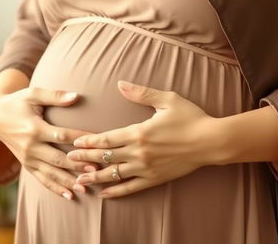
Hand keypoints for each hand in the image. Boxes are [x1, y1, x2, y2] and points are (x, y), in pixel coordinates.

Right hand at [0, 86, 100, 199]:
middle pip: (58, 158)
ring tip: (86, 187)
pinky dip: (55, 188)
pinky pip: (42, 179)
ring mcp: (28, 158)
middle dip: (77, 165)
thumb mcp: (34, 94)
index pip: (62, 136)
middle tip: (96, 169)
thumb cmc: (18, 102)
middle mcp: (31, 147)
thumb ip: (55, 96)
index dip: (80, 139)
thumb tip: (76, 96)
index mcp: (35, 128)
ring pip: (51, 173)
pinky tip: (70, 195)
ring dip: (68, 181)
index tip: (96, 142)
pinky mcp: (26, 165)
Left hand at [66, 80, 216, 198]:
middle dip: (85, 159)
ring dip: (96, 177)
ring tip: (80, 179)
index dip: (89, 142)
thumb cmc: (190, 117)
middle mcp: (139, 153)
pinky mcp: (155, 179)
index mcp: (139, 132)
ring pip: (115, 175)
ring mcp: (147, 168)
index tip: (74, 143)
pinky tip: (105, 194)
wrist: (210, 141)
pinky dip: (117, 191)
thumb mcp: (166, 99)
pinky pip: (132, 187)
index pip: (107, 139)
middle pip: (106, 158)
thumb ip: (141, 93)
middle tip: (67, 160)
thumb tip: (120, 84)